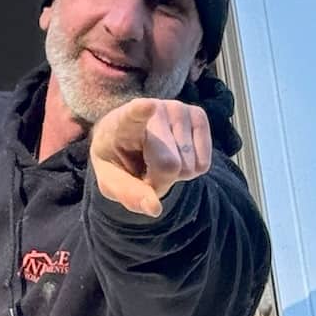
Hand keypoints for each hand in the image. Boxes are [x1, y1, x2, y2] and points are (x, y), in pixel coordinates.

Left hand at [90, 97, 211, 218]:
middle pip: (169, 164)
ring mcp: (179, 110)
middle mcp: (154, 109)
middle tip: (145, 170)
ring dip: (175, 176)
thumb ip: (128, 194)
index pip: (133, 115)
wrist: (128, 139)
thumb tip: (155, 208)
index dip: (141, 111)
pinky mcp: (198, 115)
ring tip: (158, 160)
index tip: (147, 106)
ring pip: (189, 167)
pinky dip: (191, 171)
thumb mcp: (111, 180)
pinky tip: (177, 156)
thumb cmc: (118, 160)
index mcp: (122, 122)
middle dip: (159, 180)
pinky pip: (204, 165)